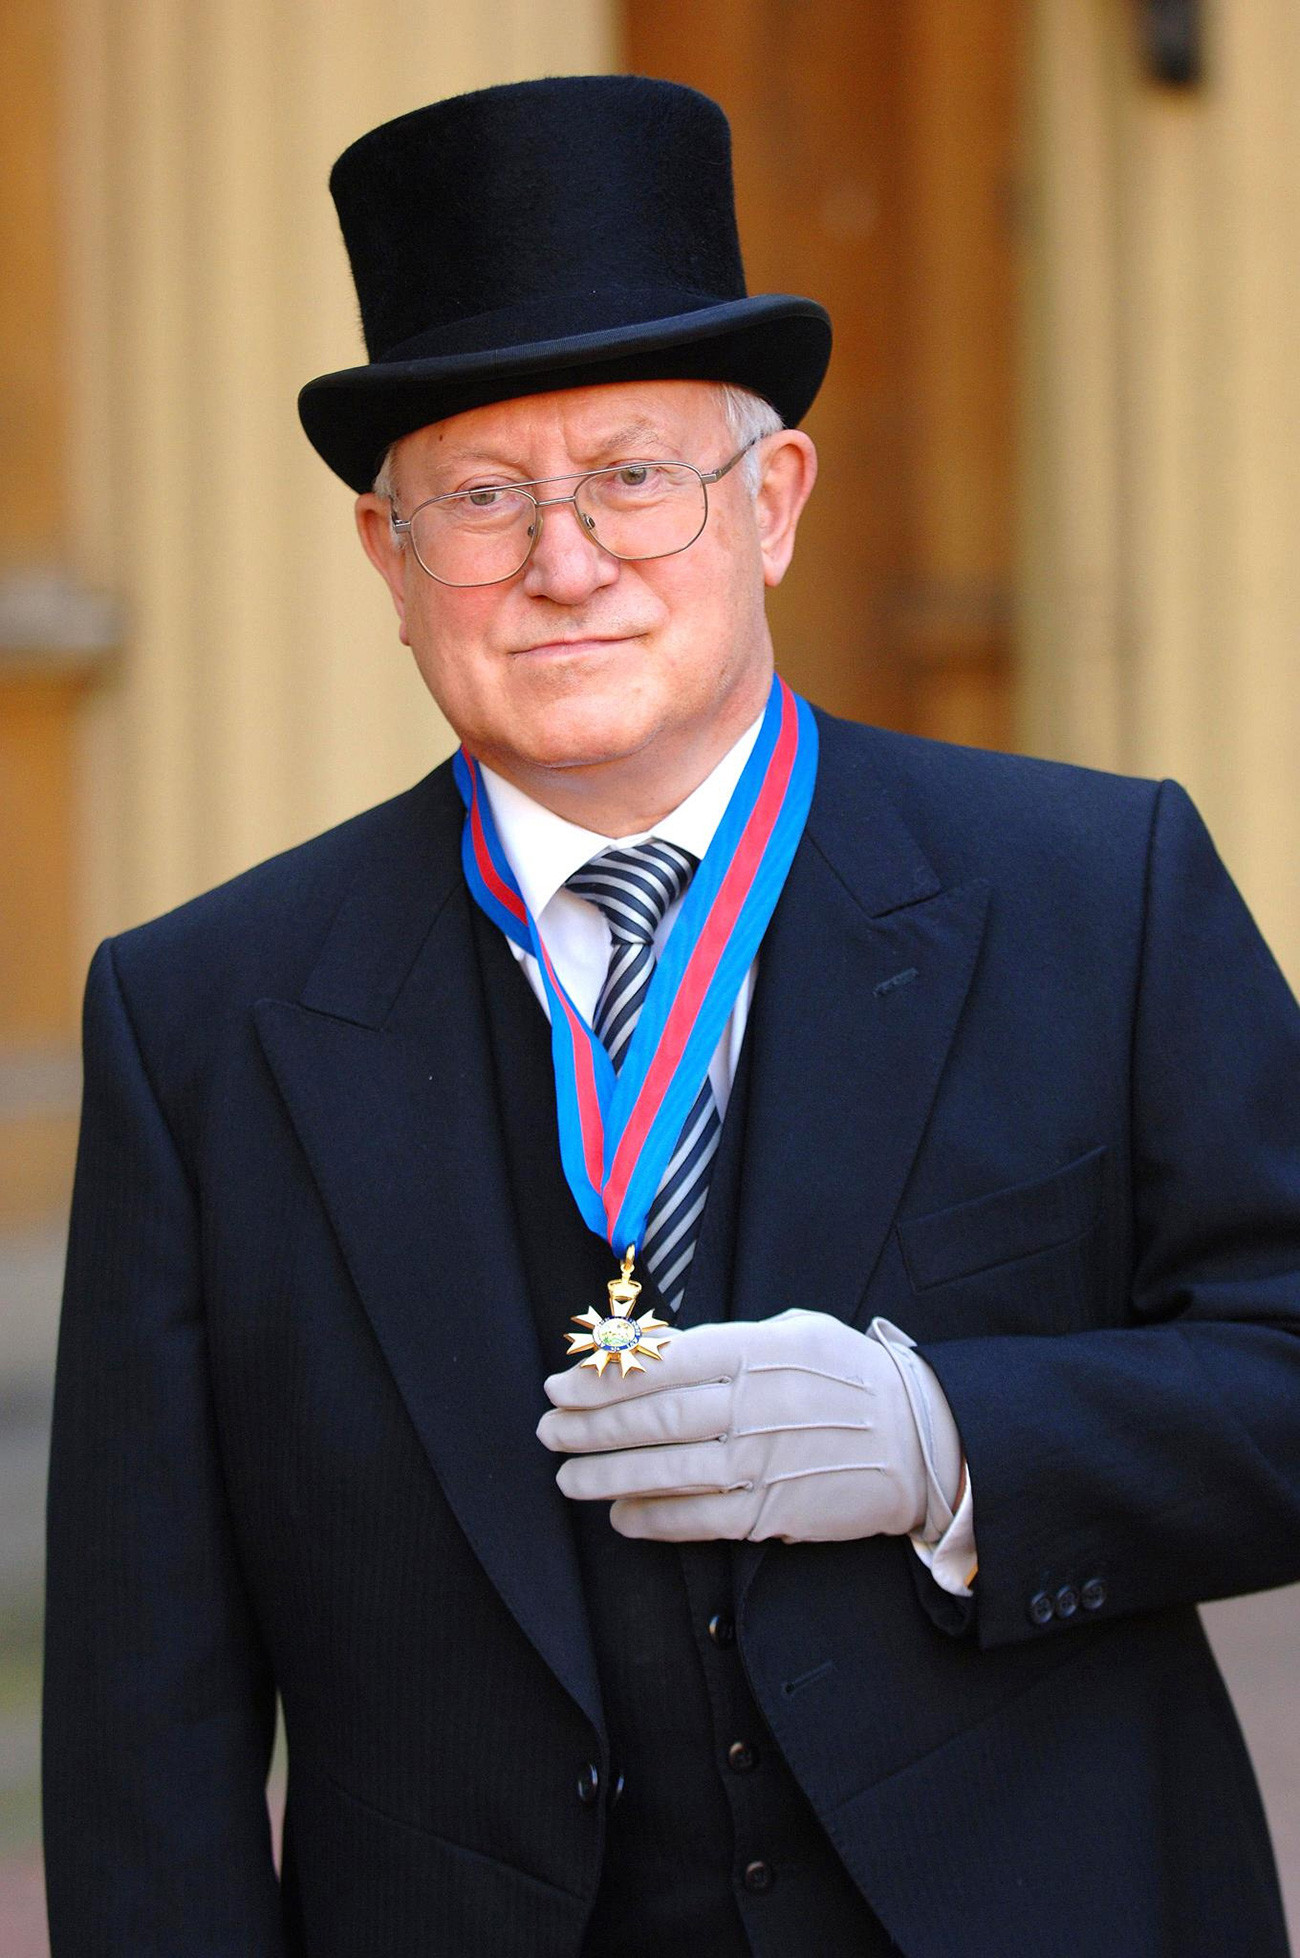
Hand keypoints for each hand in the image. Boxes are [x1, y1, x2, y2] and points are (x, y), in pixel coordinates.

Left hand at [537, 1311, 962, 1542]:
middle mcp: (754, 1406)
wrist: (920, 1440)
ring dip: (605, 1475)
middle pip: (654, 1417)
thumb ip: (728, 1341)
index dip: (603, 1376)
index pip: (662, 1362)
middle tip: (549, 1428)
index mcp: (757, 1351)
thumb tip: (655, 1350)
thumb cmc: (851, 1377)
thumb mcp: (794, 1333)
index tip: (562, 1383)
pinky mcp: (771, 1511)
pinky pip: (697, 1519)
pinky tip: (620, 1515)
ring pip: (665, 1470)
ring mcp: (762, 1462)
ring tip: (567, 1476)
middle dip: (589, 1425)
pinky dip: (652, 1519)